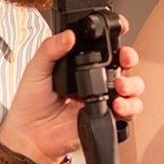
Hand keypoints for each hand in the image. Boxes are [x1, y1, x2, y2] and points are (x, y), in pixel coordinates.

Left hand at [0, 29, 144, 163]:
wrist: (30, 135)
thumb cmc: (31, 103)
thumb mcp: (36, 69)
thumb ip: (50, 49)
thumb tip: (68, 35)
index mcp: (80, 64)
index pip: (104, 46)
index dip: (116, 36)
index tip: (120, 29)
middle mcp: (95, 79)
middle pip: (125, 63)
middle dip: (130, 57)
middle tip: (124, 59)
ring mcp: (103, 98)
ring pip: (133, 86)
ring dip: (132, 84)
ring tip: (120, 87)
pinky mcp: (106, 116)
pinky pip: (129, 112)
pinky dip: (129, 107)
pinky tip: (117, 105)